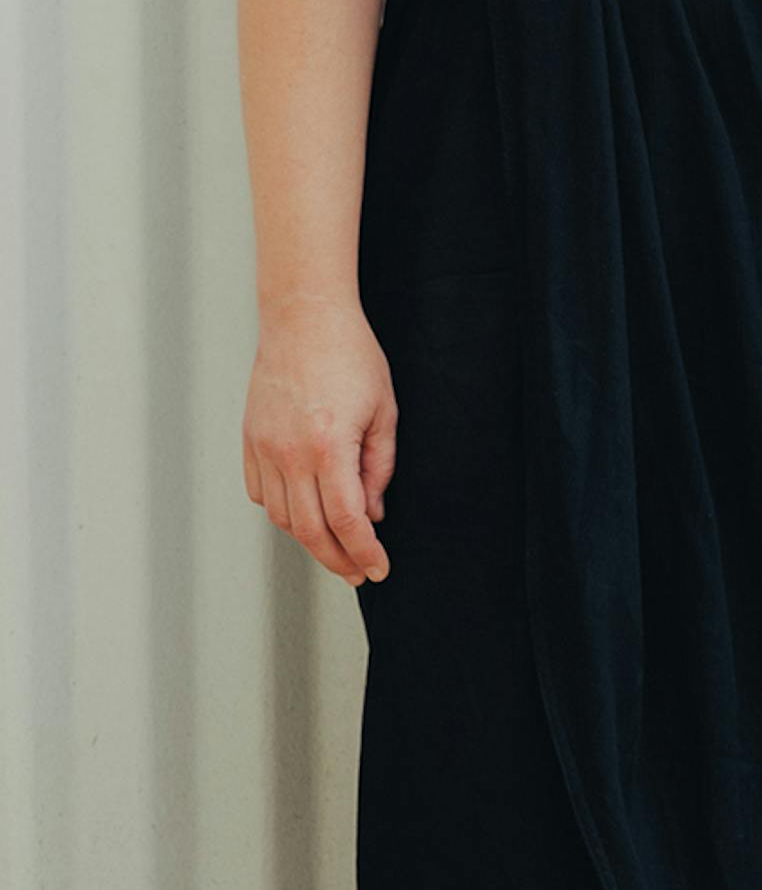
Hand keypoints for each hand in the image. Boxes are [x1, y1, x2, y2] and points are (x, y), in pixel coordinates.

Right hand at [243, 295, 397, 584]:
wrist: (304, 317)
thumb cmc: (350, 355)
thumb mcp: (384, 411)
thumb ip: (379, 468)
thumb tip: (373, 513)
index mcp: (330, 445)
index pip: (347, 519)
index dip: (364, 552)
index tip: (378, 568)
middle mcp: (290, 453)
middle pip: (310, 530)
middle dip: (337, 559)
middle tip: (357, 572)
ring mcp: (264, 447)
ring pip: (282, 517)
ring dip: (309, 539)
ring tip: (335, 546)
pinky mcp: (250, 440)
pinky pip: (261, 493)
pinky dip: (282, 511)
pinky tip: (303, 512)